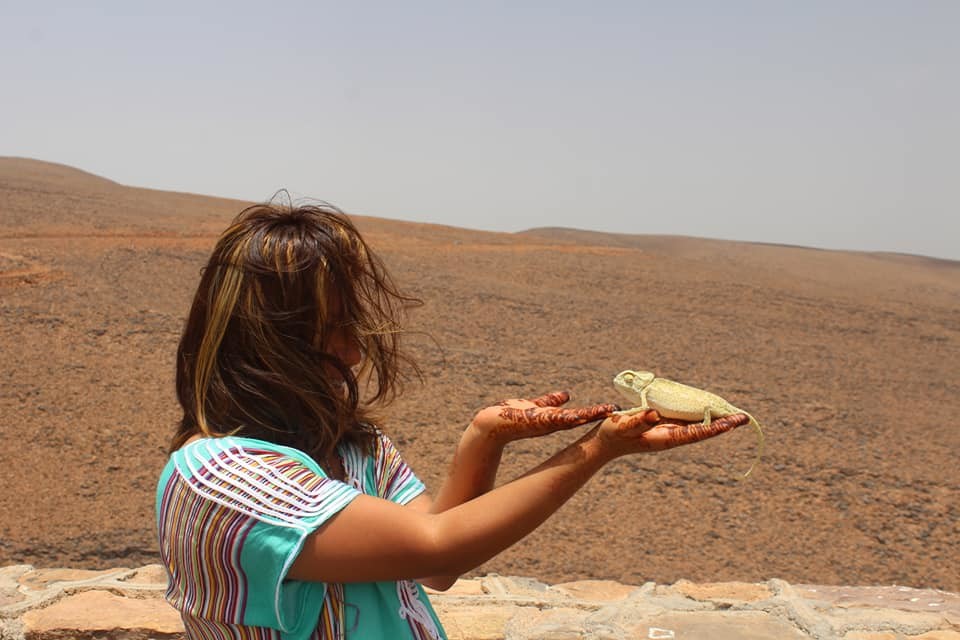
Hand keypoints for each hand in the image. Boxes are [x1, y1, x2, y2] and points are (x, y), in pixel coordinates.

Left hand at [470, 391, 617, 444]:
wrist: (492, 424)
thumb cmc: (513, 415)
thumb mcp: (537, 407)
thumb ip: (551, 401)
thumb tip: (565, 395)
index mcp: (556, 418)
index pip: (581, 414)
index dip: (597, 412)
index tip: (614, 409)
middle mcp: (554, 422)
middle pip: (582, 417)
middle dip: (599, 415)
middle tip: (620, 412)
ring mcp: (546, 422)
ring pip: (572, 419)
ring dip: (589, 416)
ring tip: (607, 412)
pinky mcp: (535, 421)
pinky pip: (554, 419)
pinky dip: (567, 417)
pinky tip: (579, 416)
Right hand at [596, 410, 749, 457]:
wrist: (605, 443)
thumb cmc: (613, 434)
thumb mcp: (622, 426)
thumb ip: (637, 420)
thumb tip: (653, 414)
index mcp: (665, 438)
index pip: (696, 433)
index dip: (715, 428)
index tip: (732, 424)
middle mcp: (671, 436)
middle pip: (703, 430)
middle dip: (723, 424)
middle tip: (745, 418)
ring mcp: (669, 431)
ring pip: (698, 426)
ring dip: (715, 420)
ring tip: (734, 414)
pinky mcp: (664, 426)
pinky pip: (688, 421)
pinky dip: (701, 415)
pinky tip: (709, 410)